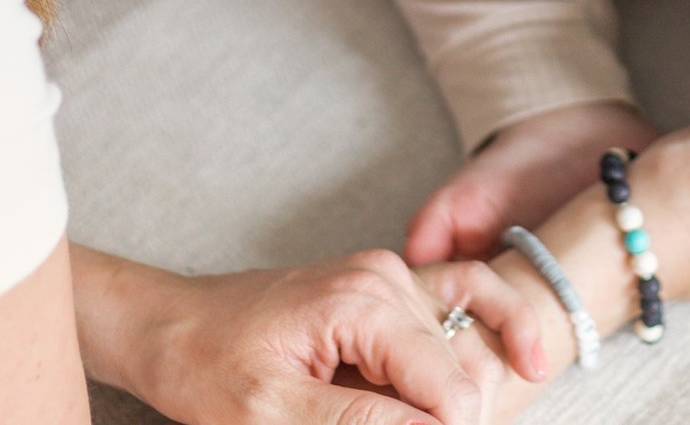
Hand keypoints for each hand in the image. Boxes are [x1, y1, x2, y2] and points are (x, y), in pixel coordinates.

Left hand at [77, 248, 547, 424]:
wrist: (169, 323)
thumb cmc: (205, 365)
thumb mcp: (272, 415)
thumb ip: (361, 423)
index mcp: (363, 303)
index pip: (450, 388)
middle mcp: (389, 279)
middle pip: (469, 363)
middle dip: (466, 410)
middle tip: (435, 416)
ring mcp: (392, 279)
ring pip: (474, 335)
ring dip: (479, 381)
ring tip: (488, 402)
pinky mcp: (389, 291)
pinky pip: (462, 304)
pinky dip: (490, 333)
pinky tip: (520, 364)